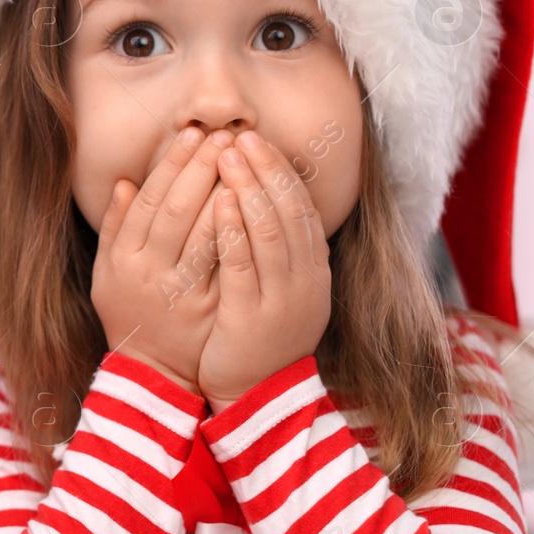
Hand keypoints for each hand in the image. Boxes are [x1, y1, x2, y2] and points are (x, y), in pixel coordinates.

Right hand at [91, 126, 233, 393]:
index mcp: (123, 257)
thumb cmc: (130, 314)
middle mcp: (148, 271)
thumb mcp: (107, 272)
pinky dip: (239, 229)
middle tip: (224, 135)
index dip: (171, 164)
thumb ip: (116, 227)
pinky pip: (227, 261)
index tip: (192, 134)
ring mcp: (180, 290)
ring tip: (243, 158)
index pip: (150, 199)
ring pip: (204, 230)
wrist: (154, 372)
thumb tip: (127, 182)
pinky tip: (253, 202)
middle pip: (176, 208)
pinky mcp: (209, 306)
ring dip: (225, 189)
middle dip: (201, 167)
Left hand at [197, 130, 331, 410]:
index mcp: (312, 270)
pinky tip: (220, 201)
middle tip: (239, 136)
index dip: (279, 170)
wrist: (256, 396)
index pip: (300, 206)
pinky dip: (234, 228)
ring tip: (227, 155)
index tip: (255, 139)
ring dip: (248, 187)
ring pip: (271, 230)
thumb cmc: (257, 336)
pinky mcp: (254, 316)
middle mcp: (306, 279)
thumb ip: (273, 247)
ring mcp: (283, 298)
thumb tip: (258, 196)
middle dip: (264, 168)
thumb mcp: (276, 288)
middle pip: (289, 210)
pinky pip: (246, 264)